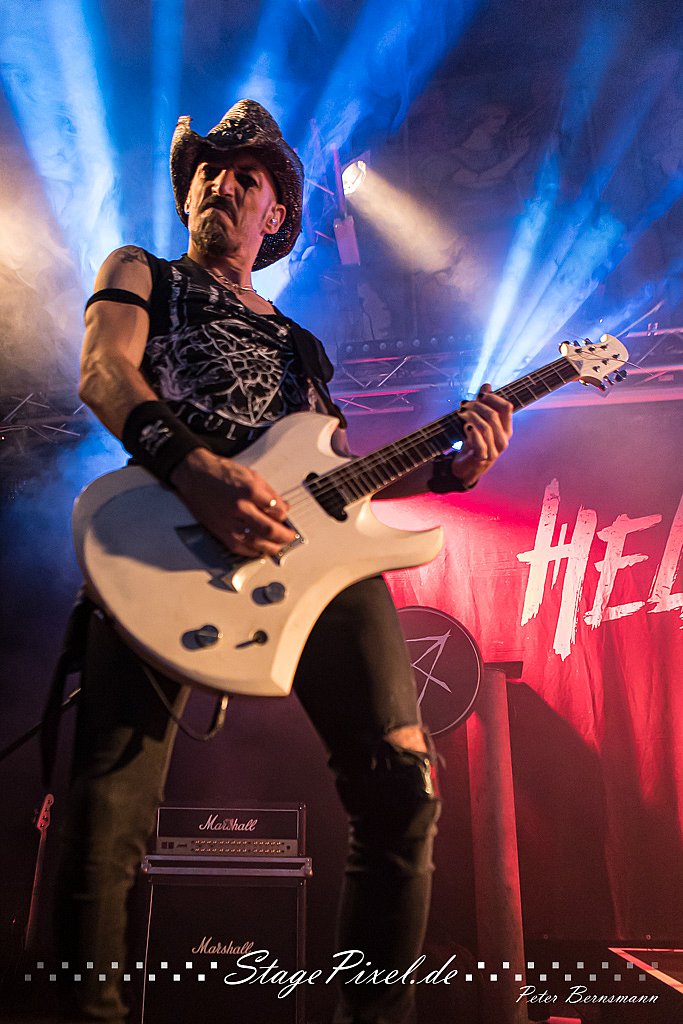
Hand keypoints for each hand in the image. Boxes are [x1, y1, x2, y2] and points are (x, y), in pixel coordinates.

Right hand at [170, 448, 295, 556]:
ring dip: (272, 547)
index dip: (286, 516)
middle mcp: (240, 508)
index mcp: (249, 491)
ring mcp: (229, 522)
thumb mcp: (250, 474)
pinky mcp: (220, 532)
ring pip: (257, 543)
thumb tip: (283, 506)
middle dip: (285, 536)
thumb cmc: (219, 473)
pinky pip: (241, 548)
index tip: (286, 516)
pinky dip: (254, 551)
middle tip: (290, 536)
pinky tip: (261, 549)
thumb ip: (269, 492)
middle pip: (269, 530)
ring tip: (279, 546)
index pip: (277, 510)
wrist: (194, 475)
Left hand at [450, 384, 512, 487]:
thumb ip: (483, 405)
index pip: (506, 407)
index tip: (480, 394)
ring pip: (485, 427)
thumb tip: (487, 385)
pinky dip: (472, 432)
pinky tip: (466, 427)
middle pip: (493, 415)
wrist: (466, 468)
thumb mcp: (479, 422)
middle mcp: (503, 440)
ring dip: (471, 416)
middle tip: (464, 404)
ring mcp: (494, 451)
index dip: (492, 397)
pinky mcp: (482, 459)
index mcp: (506, 429)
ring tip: (461, 413)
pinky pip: (479, 443)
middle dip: (477, 406)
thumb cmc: (475, 444)